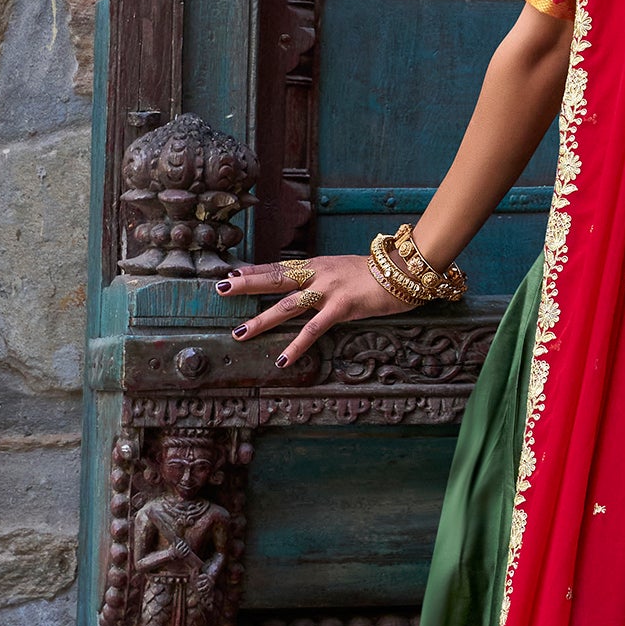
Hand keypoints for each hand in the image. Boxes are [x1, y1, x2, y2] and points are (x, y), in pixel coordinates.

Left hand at [214, 252, 394, 369]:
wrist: (404, 271)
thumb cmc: (377, 274)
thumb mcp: (345, 270)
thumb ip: (325, 277)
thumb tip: (308, 286)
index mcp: (317, 265)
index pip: (279, 266)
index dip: (254, 270)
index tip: (230, 273)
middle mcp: (318, 274)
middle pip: (275, 279)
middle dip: (247, 284)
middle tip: (220, 289)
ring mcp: (328, 290)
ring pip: (287, 306)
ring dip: (261, 321)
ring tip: (239, 334)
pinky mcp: (342, 307)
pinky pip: (314, 330)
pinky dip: (297, 346)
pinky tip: (283, 360)